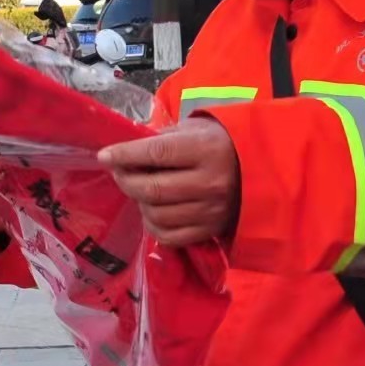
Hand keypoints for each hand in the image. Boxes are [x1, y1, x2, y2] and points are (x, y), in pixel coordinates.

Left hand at [98, 118, 242, 245]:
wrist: (260, 169)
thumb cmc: (220, 143)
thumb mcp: (194, 129)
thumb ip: (162, 139)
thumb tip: (124, 150)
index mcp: (207, 150)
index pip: (157, 154)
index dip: (125, 155)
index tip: (105, 155)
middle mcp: (210, 183)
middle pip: (152, 189)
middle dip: (126, 180)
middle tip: (118, 171)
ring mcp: (211, 211)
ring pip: (157, 214)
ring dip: (139, 202)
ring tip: (138, 189)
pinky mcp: (210, 231)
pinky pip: (169, 236)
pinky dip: (152, 225)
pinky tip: (152, 209)